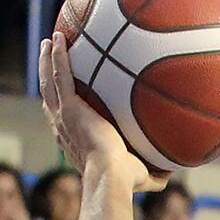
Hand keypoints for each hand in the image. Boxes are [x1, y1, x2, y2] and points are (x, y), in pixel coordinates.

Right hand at [39, 32, 164, 191]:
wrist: (112, 176)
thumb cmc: (127, 182)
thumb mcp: (143, 177)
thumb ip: (155, 173)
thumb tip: (172, 170)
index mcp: (74, 143)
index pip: (63, 121)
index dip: (60, 107)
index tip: (65, 96)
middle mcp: (64, 129)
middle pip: (50, 97)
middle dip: (48, 77)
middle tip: (49, 58)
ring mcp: (64, 117)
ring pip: (49, 83)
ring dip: (47, 60)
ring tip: (49, 42)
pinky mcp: (69, 108)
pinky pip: (60, 75)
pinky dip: (57, 56)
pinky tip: (58, 38)